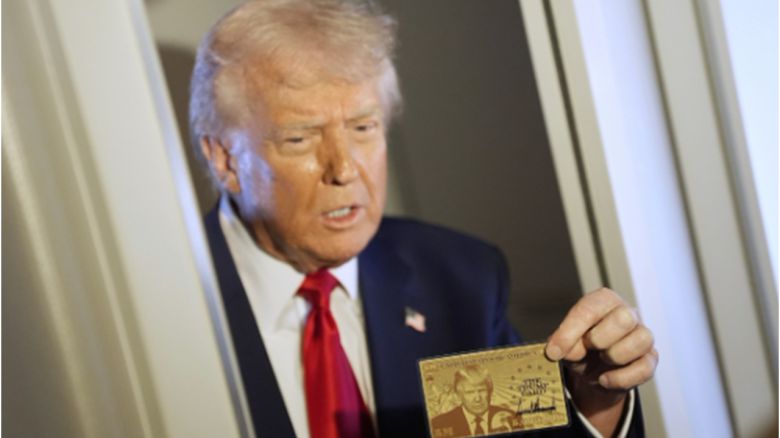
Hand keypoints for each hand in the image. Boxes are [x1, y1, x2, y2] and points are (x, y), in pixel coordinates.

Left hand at [545, 288, 657, 435]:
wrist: (595, 372)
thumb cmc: (581, 348)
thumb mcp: (566, 343)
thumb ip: (562, 343)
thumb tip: (560, 350)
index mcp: (603, 301)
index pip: (590, 308)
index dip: (570, 331)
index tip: (554, 352)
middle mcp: (627, 313)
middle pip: (624, 318)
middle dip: (600, 338)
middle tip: (588, 349)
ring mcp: (643, 335)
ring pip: (642, 339)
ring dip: (615, 356)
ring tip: (601, 361)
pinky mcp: (650, 358)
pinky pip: (645, 368)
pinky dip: (621, 378)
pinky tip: (605, 379)